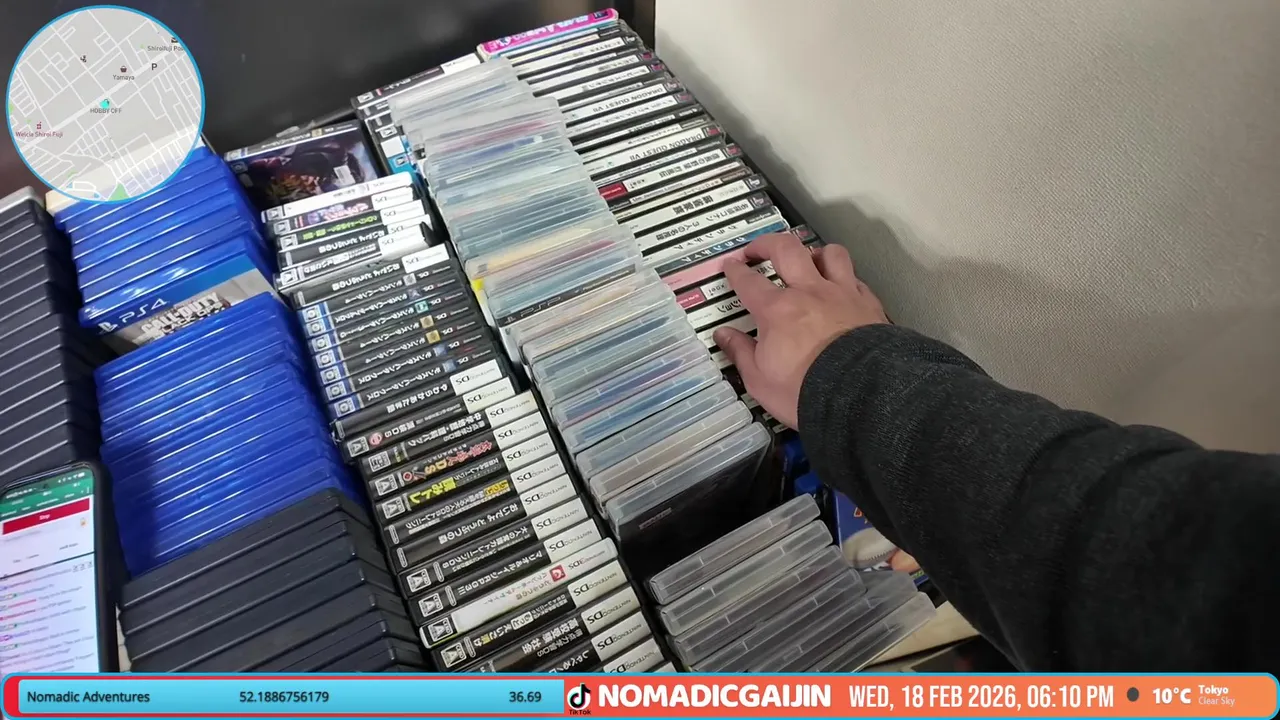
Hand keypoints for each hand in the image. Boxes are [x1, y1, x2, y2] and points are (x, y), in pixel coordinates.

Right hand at [713, 233, 887, 428]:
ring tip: (808, 260)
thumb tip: (724, 336)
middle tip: (758, 248)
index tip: (730, 266)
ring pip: (829, 253)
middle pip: (786, 249)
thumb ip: (740, 353)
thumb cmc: (807, 390)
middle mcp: (809, 292)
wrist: (861, 396)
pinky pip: (856, 278)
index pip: (748, 281)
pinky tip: (842, 287)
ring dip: (814, 252)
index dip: (735, 270)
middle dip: (767, 243)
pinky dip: (845, 277)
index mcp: (777, 310)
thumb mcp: (760, 380)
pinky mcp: (868, 305)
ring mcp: (842, 294)